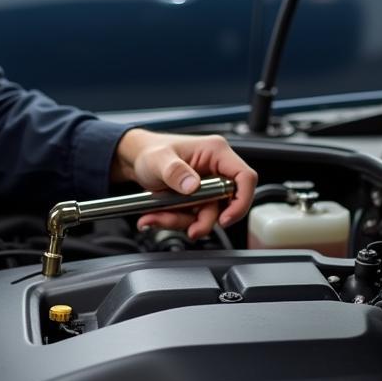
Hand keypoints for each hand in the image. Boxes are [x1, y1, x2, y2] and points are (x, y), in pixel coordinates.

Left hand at [111, 129, 256, 238]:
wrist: (136, 160)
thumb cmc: (149, 151)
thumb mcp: (158, 159)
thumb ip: (174, 171)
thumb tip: (193, 186)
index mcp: (216, 153)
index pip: (245, 178)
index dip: (242, 201)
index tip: (225, 219)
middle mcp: (216, 170)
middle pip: (227, 204)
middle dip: (205, 220)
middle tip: (189, 229)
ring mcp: (208, 187)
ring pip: (208, 215)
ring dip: (183, 222)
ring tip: (157, 216)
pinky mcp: (199, 200)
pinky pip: (194, 218)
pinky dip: (176, 221)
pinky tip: (157, 215)